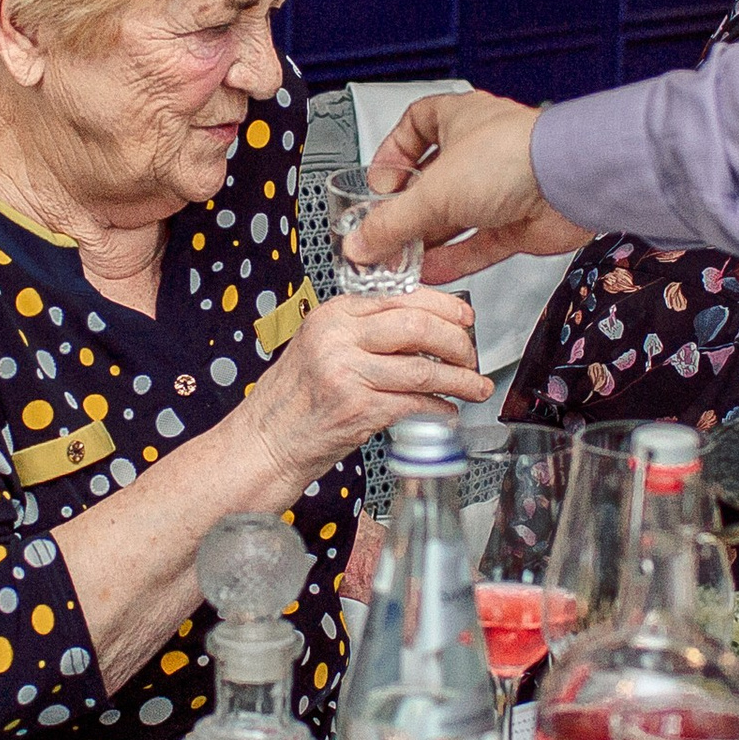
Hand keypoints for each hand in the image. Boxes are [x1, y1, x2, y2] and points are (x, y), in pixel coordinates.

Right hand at [236, 287, 493, 491]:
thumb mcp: (321, 347)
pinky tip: (447, 411)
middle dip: (457, 342)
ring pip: (423, 369)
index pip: (401, 297)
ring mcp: (346, 373)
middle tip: (471, 355)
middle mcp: (338, 338)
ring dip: (459, 380)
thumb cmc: (294, 400)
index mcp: (333, 315)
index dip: (444, 307)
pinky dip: (439, 409)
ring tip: (474, 386)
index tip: (464, 319)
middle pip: (417, 326)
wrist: (264, 442)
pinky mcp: (357, 409)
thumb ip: (365, 332)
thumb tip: (425, 327)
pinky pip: (414, 403)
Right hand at [356, 91, 592, 282]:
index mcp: (459, 118)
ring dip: (427, 240)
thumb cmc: (515, 157)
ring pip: (455, 216)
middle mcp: (480, 150)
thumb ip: (392, 221)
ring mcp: (501, 188)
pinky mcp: (518, 223)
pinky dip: (454, 258)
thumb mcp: (434, 190)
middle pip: (432, 181)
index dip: (392, 154)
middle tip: (383, 233)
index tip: (378, 183)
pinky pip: (478, 244)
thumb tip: (361, 243)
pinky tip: (431, 272)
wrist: (573, 183)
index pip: (415, 126)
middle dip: (406, 210)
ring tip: (401, 260)